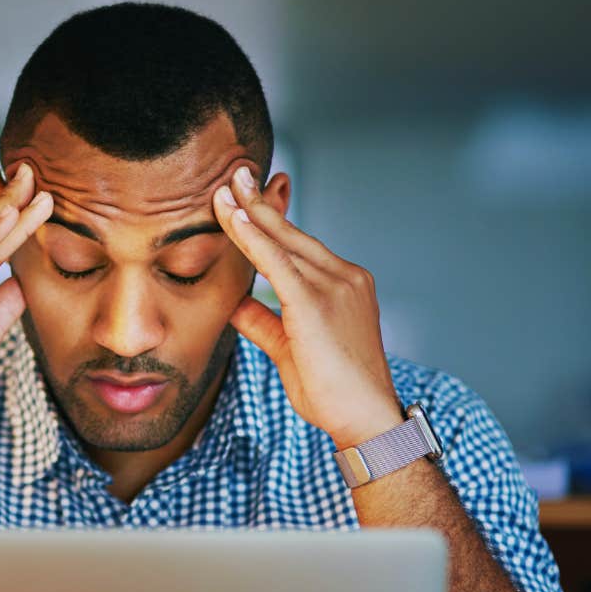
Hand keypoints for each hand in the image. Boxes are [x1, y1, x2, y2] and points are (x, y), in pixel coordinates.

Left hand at [213, 166, 402, 449]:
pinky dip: (253, 239)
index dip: (273, 219)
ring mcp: (334, 286)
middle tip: (235, 173)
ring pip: (283, 242)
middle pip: (292, 232)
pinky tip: (234, 219)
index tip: (251, 195)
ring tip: (226, 186)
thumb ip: (263, 322)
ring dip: (250, 212)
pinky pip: (277, 263)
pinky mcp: (316, 303)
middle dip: (260, 201)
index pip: (300, 245)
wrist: (364, 419)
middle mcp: (344, 277)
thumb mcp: (289, 349)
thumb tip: (234, 303)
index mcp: (344, 284)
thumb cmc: (333, 392)